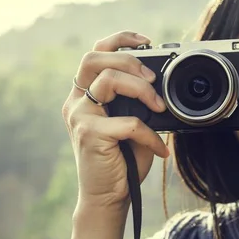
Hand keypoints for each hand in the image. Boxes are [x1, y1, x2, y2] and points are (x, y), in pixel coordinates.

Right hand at [62, 31, 168, 208]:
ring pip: (108, 80)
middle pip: (94, 58)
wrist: (109, 197)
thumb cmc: (122, 161)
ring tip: (159, 107)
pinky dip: (150, 135)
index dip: (120, 40)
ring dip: (141, 89)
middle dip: (129, 61)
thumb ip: (137, 102)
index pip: (95, 53)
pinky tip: (160, 149)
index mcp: (85, 95)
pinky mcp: (89, 134)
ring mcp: (80, 116)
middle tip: (153, 79)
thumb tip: (162, 83)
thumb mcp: (131, 123)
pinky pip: (128, 122)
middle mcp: (77, 101)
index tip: (147, 42)